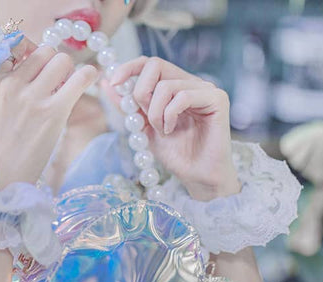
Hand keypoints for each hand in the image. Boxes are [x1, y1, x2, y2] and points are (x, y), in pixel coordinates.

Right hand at [0, 36, 98, 188]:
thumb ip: (4, 82)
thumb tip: (33, 61)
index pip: (14, 43)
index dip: (29, 51)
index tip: (35, 65)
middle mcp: (10, 83)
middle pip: (43, 51)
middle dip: (52, 64)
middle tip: (53, 83)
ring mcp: (32, 97)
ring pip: (62, 60)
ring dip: (68, 71)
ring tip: (65, 90)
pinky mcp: (53, 112)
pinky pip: (80, 77)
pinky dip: (88, 75)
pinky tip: (89, 78)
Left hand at [103, 56, 240, 200]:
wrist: (196, 176)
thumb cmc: (175, 154)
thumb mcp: (144, 127)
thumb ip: (128, 106)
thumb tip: (105, 83)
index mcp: (175, 86)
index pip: (149, 63)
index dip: (129, 68)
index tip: (113, 82)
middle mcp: (190, 82)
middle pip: (155, 65)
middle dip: (141, 93)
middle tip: (145, 118)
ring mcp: (205, 89)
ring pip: (166, 85)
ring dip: (155, 113)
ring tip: (163, 131)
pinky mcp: (217, 98)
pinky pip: (183, 96)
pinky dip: (170, 115)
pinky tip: (172, 130)